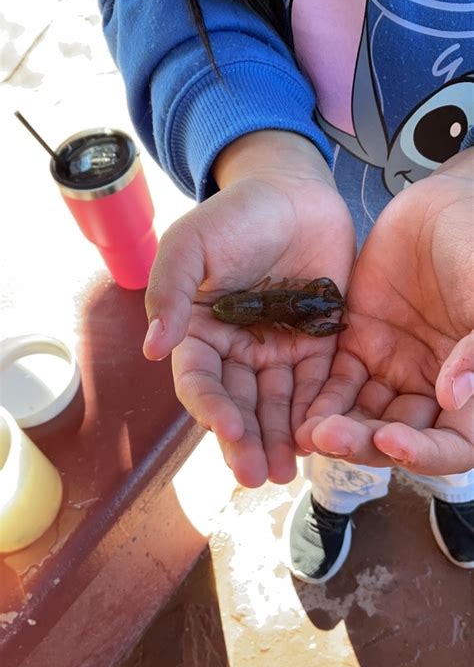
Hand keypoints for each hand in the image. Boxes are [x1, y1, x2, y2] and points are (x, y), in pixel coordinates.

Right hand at [144, 131, 354, 486]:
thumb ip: (170, 291)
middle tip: (258, 475)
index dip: (211, 408)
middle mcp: (236, 349)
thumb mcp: (190, 244)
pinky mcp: (317, 343)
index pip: (200, 381)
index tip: (228, 430)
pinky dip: (316, 410)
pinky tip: (321, 437)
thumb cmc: (234, 214)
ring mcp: (278, 348)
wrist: (292, 191)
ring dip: (280, 438)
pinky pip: (317, 383)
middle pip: (239, 403)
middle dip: (247, 440)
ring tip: (287, 471)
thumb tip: (153, 347)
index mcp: (199, 331)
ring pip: (277, 403)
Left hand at [297, 151, 473, 474]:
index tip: (392, 441)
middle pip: (398, 436)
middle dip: (365, 443)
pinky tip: (301, 409)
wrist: (443, 203)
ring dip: (338, 428)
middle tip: (331, 438)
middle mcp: (432, 387)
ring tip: (310, 432)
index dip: (426, 454)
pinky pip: (337, 382)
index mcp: (473, 386)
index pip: (454, 444)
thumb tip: (451, 399)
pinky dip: (321, 399)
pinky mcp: (359, 344)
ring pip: (364, 415)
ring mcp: (393, 368)